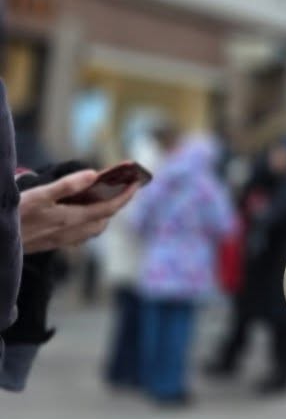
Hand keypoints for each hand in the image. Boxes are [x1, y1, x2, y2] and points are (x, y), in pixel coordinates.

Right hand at [18, 172, 141, 251]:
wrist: (0, 242)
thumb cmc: (16, 216)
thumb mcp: (39, 196)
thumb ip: (67, 185)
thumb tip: (93, 175)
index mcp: (71, 219)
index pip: (108, 208)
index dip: (125, 196)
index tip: (137, 183)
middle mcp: (71, 233)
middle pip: (103, 220)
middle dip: (116, 204)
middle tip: (121, 186)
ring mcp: (62, 240)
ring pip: (93, 228)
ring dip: (103, 213)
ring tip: (103, 196)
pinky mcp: (53, 243)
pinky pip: (80, 234)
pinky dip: (88, 221)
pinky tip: (79, 212)